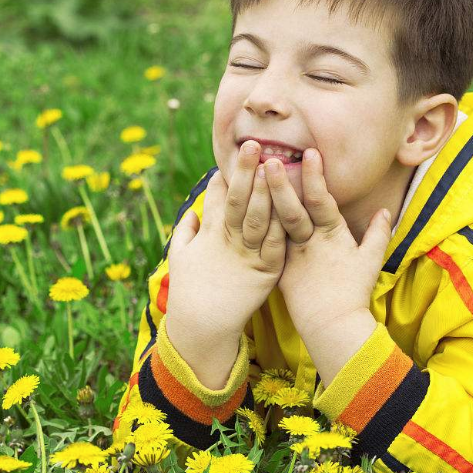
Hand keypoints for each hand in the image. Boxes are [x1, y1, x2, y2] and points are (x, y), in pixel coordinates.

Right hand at [166, 140, 286, 343]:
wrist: (202, 328)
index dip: (225, 175)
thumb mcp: (180, 257)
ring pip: (258, 218)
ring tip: (272, 166)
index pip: (218, 198)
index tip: (235, 152)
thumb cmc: (189, 291)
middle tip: (253, 144)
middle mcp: (228, 242)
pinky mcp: (265, 274)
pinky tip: (291, 205)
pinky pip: (276, 246)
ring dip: (266, 192)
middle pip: (238, 200)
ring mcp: (247, 257)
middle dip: (245, 172)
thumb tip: (193, 211)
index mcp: (209, 234)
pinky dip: (282, 226)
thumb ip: (186, 231)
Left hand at [262, 149, 392, 334]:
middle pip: (293, 210)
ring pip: (276, 226)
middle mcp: (310, 243)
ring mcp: (292, 256)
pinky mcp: (278, 269)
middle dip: (280, 184)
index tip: (309, 152)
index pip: (323, 200)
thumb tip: (385, 211)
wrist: (333, 326)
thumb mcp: (370, 261)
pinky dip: (254, 225)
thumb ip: (377, 234)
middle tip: (268, 160)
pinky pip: (265, 243)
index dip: (315, 176)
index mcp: (333, 236)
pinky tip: (241, 208)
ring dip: (264, 201)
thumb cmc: (353, 293)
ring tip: (251, 179)